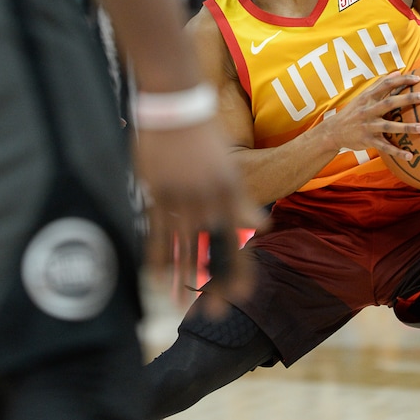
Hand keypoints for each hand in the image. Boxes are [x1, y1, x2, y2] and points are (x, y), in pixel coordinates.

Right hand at [136, 118, 263, 312]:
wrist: (176, 104)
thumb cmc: (204, 135)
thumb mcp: (229, 168)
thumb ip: (241, 201)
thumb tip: (262, 226)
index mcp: (229, 193)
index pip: (239, 242)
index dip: (240, 271)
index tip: (241, 296)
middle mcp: (208, 199)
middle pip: (213, 252)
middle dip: (214, 286)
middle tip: (215, 315)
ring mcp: (182, 198)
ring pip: (183, 248)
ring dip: (182, 279)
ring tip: (179, 304)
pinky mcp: (158, 194)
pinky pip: (158, 233)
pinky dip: (158, 256)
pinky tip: (157, 276)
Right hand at [325, 72, 419, 159]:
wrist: (333, 131)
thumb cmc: (352, 112)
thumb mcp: (362, 97)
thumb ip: (379, 85)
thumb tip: (397, 72)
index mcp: (368, 98)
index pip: (385, 85)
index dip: (401, 80)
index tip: (417, 78)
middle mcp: (368, 111)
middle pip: (389, 103)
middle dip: (407, 99)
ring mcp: (368, 126)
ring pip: (389, 126)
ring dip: (406, 127)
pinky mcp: (368, 140)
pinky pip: (384, 147)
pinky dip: (396, 152)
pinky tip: (409, 156)